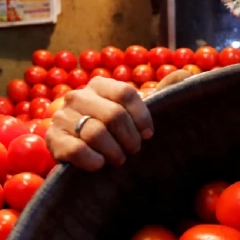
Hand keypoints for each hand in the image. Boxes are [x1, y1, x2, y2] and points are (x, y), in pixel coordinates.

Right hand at [45, 70, 188, 170]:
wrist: (77, 148)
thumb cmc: (113, 129)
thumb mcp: (135, 110)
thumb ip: (160, 92)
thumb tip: (188, 75)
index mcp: (100, 85)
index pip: (126, 94)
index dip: (142, 117)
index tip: (149, 135)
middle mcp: (77, 96)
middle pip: (113, 115)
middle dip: (129, 139)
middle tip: (133, 152)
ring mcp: (62, 117)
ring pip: (94, 133)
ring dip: (113, 152)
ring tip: (118, 160)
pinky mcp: (52, 139)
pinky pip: (76, 150)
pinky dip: (93, 161)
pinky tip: (100, 164)